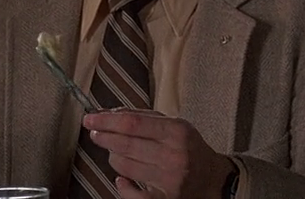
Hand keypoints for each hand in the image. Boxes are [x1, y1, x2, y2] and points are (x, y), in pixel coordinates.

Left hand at [83, 109, 235, 198]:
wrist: (213, 178)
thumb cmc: (190, 148)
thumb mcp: (176, 125)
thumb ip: (146, 118)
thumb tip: (111, 114)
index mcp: (177, 132)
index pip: (133, 124)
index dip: (107, 121)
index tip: (91, 118)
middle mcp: (174, 156)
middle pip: (125, 145)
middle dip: (104, 137)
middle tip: (95, 132)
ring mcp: (168, 180)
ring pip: (124, 167)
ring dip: (113, 158)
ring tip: (116, 152)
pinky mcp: (164, 198)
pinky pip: (131, 193)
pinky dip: (122, 185)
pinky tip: (122, 178)